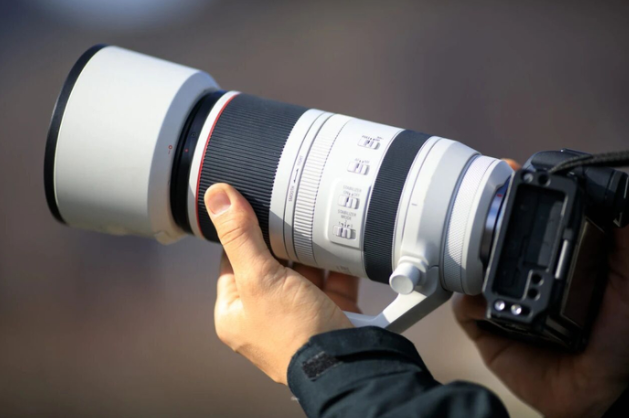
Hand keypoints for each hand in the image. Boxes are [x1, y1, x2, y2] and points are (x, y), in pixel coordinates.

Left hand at [205, 183, 358, 383]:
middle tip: (288, 210)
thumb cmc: (293, 335)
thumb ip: (240, 237)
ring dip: (310, 250)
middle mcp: (264, 314)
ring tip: (316, 223)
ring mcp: (297, 314)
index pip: (232, 261)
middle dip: (282, 240)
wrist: (345, 365)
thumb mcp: (260, 278)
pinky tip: (340, 244)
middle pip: (270, 263)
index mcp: (236, 312)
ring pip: (302, 270)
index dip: (242, 233)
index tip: (252, 206)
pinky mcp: (328, 312)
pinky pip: (330, 279)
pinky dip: (336, 263)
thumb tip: (217, 197)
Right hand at [453, 160, 628, 417]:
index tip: (506, 175)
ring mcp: (504, 305)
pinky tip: (483, 302)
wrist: (606, 389)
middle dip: (479, 225)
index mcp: (555, 262)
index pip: (527, 227)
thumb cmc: (622, 333)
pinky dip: (468, 301)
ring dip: (467, 261)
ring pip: (471, 273)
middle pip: (492, 244)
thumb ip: (618, 233)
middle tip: (476, 207)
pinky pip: (464, 309)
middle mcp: (526, 279)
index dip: (513, 202)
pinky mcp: (487, 332)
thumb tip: (610, 189)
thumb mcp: (627, 272)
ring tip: (474, 255)